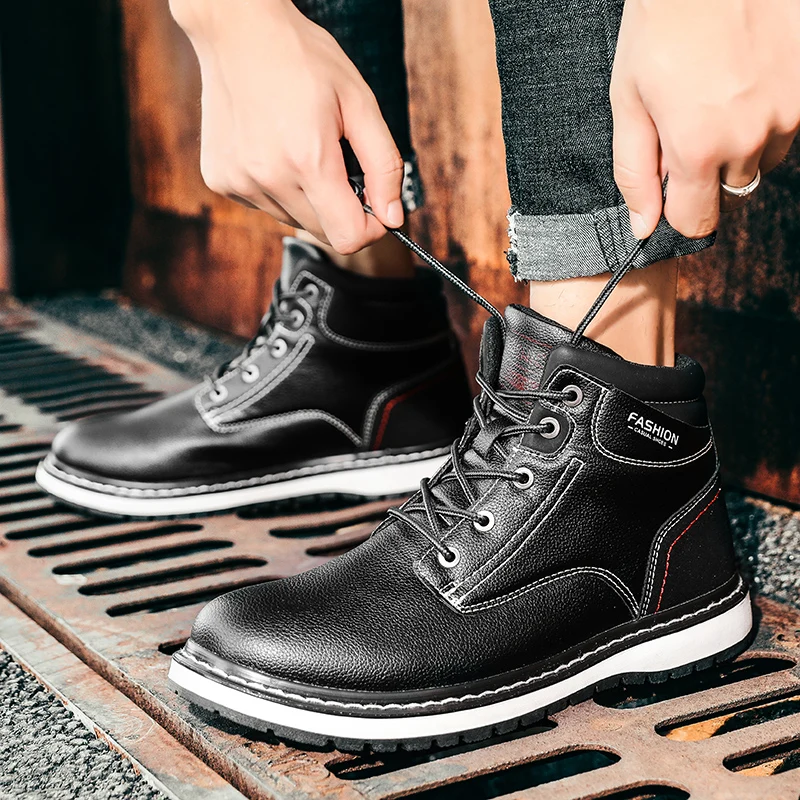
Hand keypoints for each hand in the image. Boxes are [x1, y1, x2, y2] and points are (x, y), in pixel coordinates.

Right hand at [170, 0, 402, 252]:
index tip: (374, 207)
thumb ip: (383, 166)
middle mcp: (268, 178)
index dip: (370, 228)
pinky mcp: (220, 180)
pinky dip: (279, 189)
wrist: (237, 29)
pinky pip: (265, 206)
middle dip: (341, 210)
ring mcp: (239, 182)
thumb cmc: (302, 59)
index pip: (348, 238)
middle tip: (339, 165)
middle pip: (323, 233)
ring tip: (300, 148)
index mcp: (308, 160)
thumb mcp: (360, 103)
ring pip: (293, 222)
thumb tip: (393, 218)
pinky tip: (273, 149)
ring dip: (308, 199)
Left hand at [611, 0, 799, 239]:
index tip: (671, 185)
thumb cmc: (662, 25)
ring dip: (742, 140)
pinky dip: (768, 110)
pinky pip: (788, 122)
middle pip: (730, 189)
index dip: (678, 209)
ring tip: (720, 91)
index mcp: (699, 149)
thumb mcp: (629, 101)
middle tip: (691, 118)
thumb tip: (643, 227)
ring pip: (763, 157)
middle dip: (708, 168)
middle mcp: (752, 138)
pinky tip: (748, 75)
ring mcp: (790, 110)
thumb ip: (635, 172)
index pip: (696, 222)